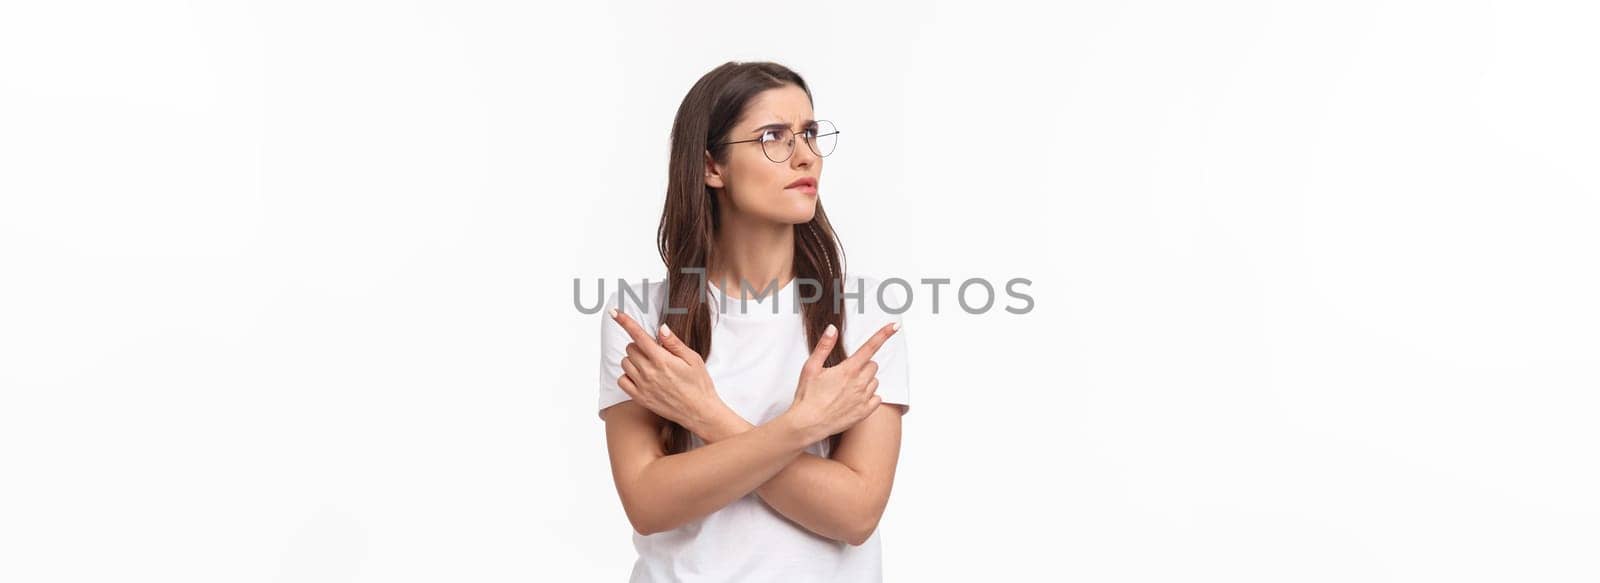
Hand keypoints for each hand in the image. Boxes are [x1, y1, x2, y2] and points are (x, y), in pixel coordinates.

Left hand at [611, 309, 724, 431]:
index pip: (638, 335)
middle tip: (656, 353)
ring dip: (634, 360)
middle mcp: (649, 372)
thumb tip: (661, 328)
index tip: (614, 312)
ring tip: (650, 366)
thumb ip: (674, 343)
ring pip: (625, 363)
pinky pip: (622, 380)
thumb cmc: (699, 384)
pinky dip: (628, 376)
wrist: (699, 412)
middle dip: (640, 345)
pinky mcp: (639, 398)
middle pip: (630, 348)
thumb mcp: (693, 359)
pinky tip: (641, 377)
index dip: (625, 321)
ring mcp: (642, 386)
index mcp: (662, 359)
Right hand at [784, 321, 899, 441]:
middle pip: (873, 365)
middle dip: (863, 366)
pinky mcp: (865, 412)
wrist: (807, 424)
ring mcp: (864, 398)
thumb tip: (832, 329)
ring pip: (875, 382)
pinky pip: (877, 398)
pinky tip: (854, 400)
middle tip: (846, 373)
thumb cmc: (807, 396)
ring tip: (846, 389)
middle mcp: (859, 383)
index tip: (895, 325)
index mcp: (848, 370)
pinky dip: (869, 397)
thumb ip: (824, 346)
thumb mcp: (811, 367)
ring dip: (865, 382)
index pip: (870, 347)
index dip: (884, 334)